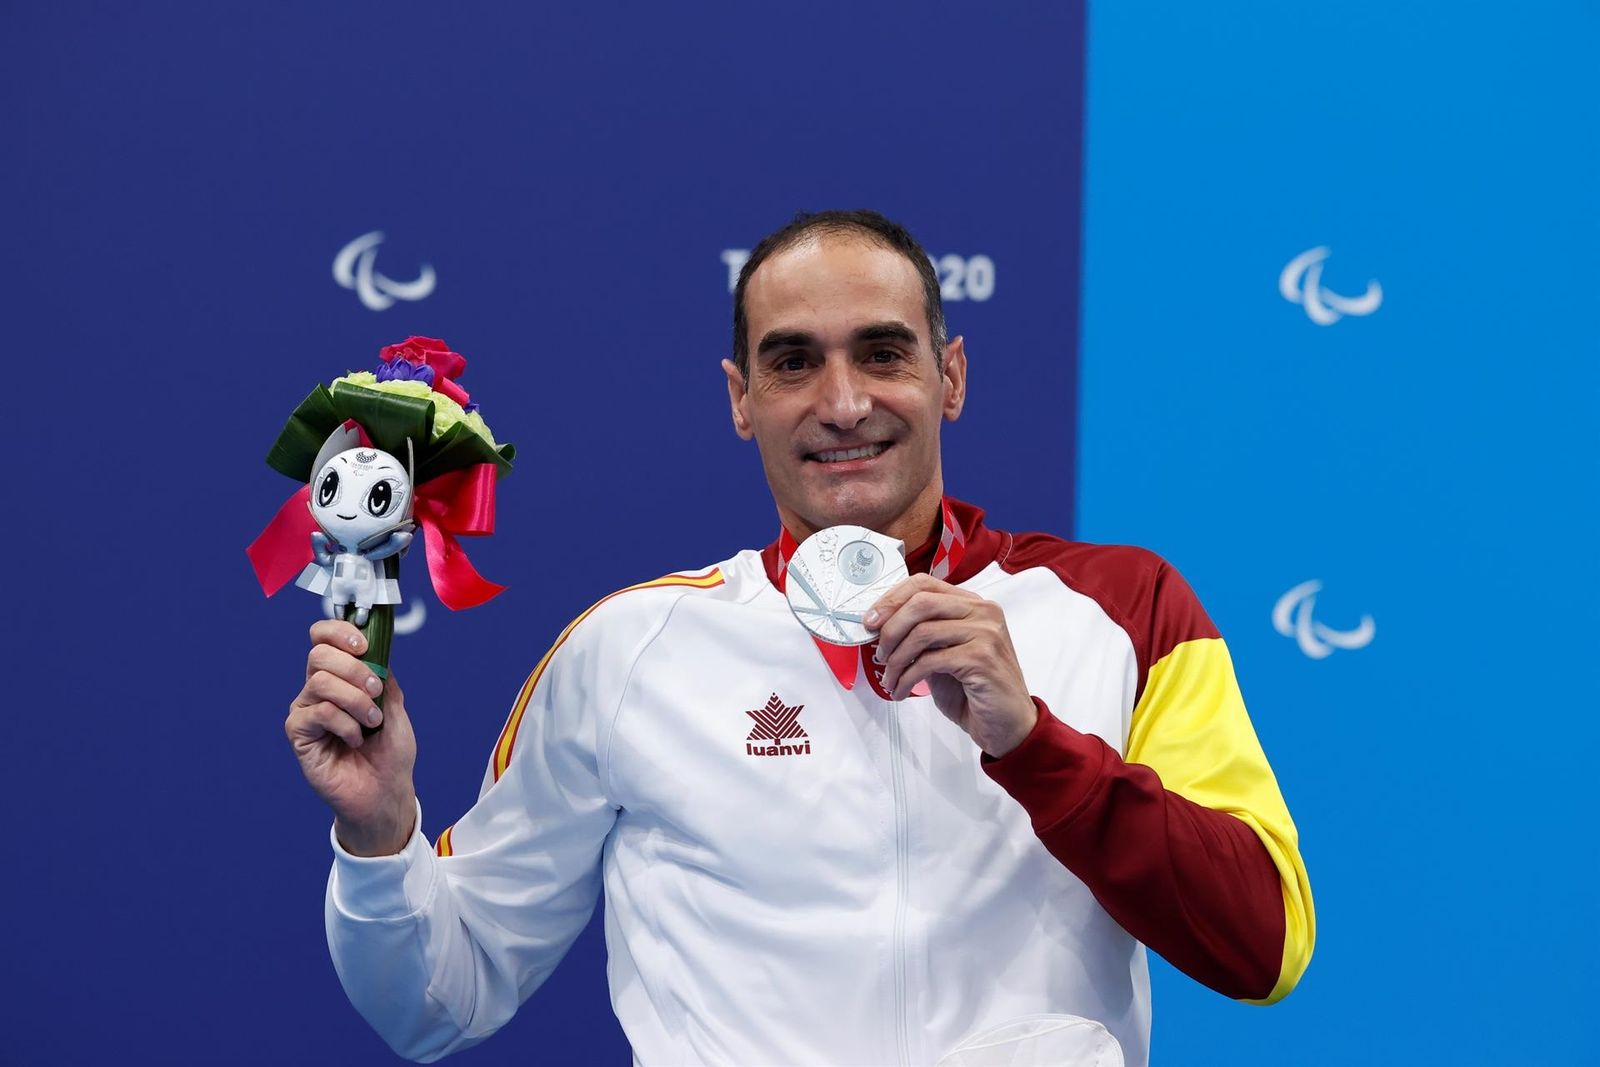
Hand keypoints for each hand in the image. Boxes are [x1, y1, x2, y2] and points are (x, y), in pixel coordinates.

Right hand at [286, 620, 417, 855]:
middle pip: (319, 654)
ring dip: (357, 701)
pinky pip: (319, 712)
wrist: (385, 792)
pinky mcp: (299, 734)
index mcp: (339, 677)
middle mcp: (317, 690)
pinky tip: (355, 740)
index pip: (323, 638)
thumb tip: (377, 649)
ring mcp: (305, 711)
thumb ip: (383, 676)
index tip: (364, 645)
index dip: (339, 632)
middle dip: (355, 669)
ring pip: (322, 682)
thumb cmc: (389, 752)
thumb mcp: (395, 706)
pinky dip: (346, 724)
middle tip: (376, 691)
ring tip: (372, 723)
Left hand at [866, 575, 1037, 757]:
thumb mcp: (944, 654)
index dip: (891, 599)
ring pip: (922, 632)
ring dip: (896, 659)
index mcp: (973, 604)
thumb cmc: (975, 691)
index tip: (871, 621)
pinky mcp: (981, 658)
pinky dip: (907, 677)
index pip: (923, 584)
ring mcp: (985, 633)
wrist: (1007, 725)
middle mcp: (983, 612)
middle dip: (890, 629)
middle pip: (920, 602)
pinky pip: (929, 661)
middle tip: (878, 653)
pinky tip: (902, 690)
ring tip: (890, 679)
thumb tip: (881, 626)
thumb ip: (923, 634)